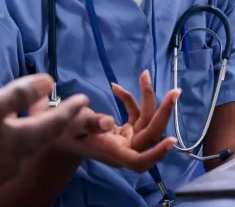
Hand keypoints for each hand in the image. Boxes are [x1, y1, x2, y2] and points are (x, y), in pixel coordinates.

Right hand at [0, 74, 89, 203]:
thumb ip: (19, 94)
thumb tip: (49, 82)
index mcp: (23, 139)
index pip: (56, 122)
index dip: (71, 108)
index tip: (85, 98)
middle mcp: (19, 157)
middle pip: (46, 136)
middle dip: (59, 120)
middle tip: (70, 108)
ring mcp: (3, 168)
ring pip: (30, 144)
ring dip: (40, 128)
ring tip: (41, 114)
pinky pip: (13, 149)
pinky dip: (20, 135)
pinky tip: (10, 130)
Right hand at [51, 71, 179, 172]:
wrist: (59, 134)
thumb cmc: (62, 131)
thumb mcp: (71, 124)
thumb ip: (90, 123)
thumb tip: (109, 122)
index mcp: (112, 152)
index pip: (138, 160)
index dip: (155, 153)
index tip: (170, 140)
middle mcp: (124, 149)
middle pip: (150, 134)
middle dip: (163, 112)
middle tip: (175, 92)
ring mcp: (127, 140)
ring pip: (146, 122)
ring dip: (147, 99)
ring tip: (144, 75)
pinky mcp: (127, 132)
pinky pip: (136, 116)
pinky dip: (131, 101)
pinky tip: (117, 88)